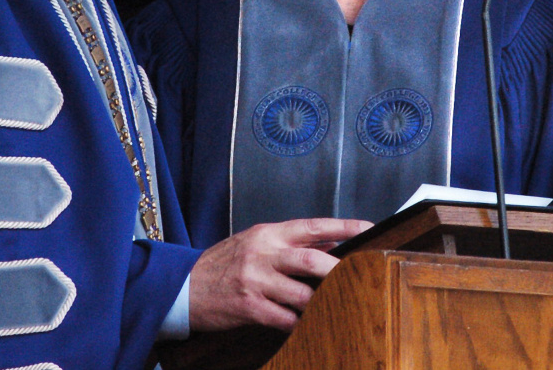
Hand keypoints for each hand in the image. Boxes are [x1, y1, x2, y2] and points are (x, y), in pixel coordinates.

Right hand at [188, 217, 371, 332]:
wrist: (185, 286)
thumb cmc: (223, 264)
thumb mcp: (255, 243)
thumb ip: (289, 245)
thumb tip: (329, 248)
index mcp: (267, 233)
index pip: (312, 226)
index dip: (342, 227)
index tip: (367, 228)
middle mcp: (262, 253)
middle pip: (310, 260)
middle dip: (338, 271)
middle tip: (360, 277)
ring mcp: (256, 281)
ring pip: (302, 294)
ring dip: (323, 303)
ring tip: (339, 305)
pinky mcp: (249, 307)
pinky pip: (285, 319)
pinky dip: (301, 323)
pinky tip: (308, 325)